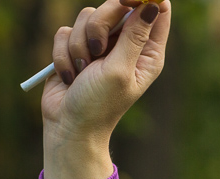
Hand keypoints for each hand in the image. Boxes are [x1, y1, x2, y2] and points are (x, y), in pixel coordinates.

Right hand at [40, 0, 171, 178]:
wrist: (68, 125)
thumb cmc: (99, 104)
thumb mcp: (120, 70)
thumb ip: (135, 35)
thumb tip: (154, 4)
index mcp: (147, 52)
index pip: (155, 10)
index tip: (127, 0)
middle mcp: (126, 44)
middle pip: (116, 5)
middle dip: (100, 26)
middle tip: (97, 50)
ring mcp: (100, 45)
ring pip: (87, 16)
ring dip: (79, 45)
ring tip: (83, 70)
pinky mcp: (74, 46)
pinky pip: (65, 30)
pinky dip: (63, 53)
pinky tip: (70, 74)